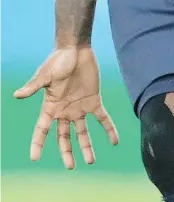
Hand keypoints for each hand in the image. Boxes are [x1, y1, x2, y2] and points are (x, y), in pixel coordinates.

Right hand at [14, 46, 118, 168]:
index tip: (34, 158)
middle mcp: (65, 110)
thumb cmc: (58, 60)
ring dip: (86, 146)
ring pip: (83, 131)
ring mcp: (80, 106)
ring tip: (90, 161)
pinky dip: (108, 129)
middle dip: (67, 151)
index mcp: (51, 106)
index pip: (42, 129)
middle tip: (70, 166)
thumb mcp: (45, 74)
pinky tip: (115, 141)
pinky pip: (102, 118)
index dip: (37, 143)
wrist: (76, 48)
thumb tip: (17, 95)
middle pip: (64, 136)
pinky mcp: (94, 100)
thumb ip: (33, 87)